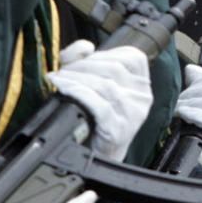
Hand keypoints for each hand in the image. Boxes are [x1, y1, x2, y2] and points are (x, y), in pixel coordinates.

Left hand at [48, 40, 152, 161]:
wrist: (98, 156)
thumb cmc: (96, 120)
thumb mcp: (97, 85)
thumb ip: (88, 59)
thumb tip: (84, 46)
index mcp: (142, 84)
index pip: (133, 57)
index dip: (104, 53)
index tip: (83, 57)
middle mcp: (142, 98)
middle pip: (114, 68)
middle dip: (83, 65)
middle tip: (63, 71)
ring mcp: (133, 114)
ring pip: (105, 85)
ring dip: (76, 78)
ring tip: (59, 80)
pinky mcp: (118, 129)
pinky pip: (98, 105)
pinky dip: (77, 93)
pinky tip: (63, 90)